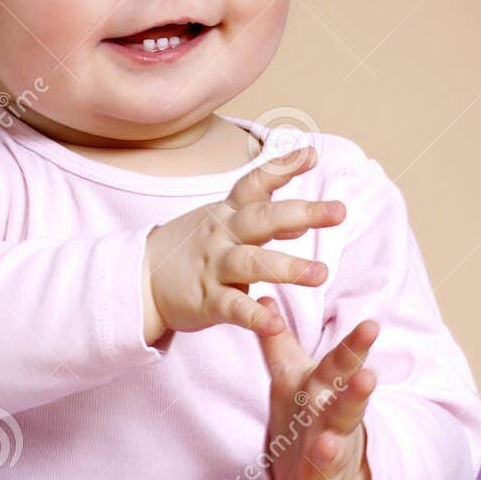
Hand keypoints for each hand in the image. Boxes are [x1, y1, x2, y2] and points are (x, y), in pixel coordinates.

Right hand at [141, 144, 345, 343]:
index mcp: (227, 214)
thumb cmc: (192, 249)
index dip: (282, 168)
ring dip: (287, 267)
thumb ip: (263, 221)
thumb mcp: (223, 225)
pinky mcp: (207, 301)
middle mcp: (222, 235)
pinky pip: (234, 308)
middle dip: (301, 212)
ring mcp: (213, 267)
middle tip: (339, 211)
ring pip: (252, 262)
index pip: (254, 184)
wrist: (141, 280)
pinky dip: (255, 316)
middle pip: (262, 218)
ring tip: (321, 274)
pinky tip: (276, 325)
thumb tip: (302, 220)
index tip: (311, 154)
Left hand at [255, 302, 379, 479]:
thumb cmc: (306, 409)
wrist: (316, 462)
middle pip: (345, 405)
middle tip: (367, 376)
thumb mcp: (291, 374)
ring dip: (331, 448)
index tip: (371, 324)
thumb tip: (260, 295)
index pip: (339, 364)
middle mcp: (333, 423)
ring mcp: (331, 457)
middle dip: (354, 392)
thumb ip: (276, 338)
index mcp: (324, 392)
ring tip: (328, 445)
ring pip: (333, 450)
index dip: (354, 346)